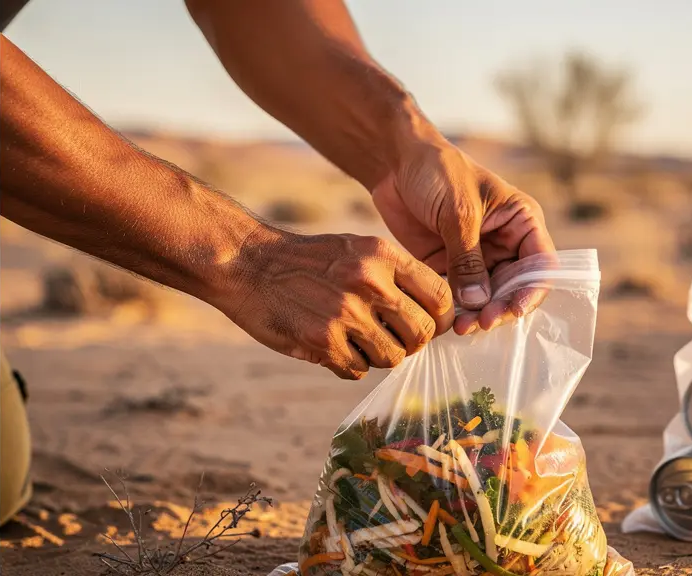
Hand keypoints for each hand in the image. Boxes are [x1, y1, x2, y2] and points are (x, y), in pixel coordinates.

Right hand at [215, 227, 454, 379]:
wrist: (249, 263)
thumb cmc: (309, 260)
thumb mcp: (357, 250)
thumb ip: (395, 277)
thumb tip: (436, 316)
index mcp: (383, 256)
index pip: (440, 296)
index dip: (442, 318)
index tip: (431, 325)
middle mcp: (370, 283)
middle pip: (422, 333)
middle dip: (412, 343)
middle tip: (393, 339)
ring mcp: (346, 313)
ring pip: (392, 357)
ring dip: (380, 357)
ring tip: (359, 343)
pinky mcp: (323, 340)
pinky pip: (358, 370)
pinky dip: (350, 365)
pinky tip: (334, 348)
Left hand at [372, 138, 555, 334]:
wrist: (396, 162)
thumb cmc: (437, 171)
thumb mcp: (458, 211)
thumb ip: (468, 257)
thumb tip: (478, 302)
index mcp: (522, 221)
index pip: (540, 264)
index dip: (531, 291)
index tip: (512, 310)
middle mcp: (506, 243)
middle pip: (515, 288)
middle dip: (501, 309)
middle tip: (479, 323)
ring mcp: (478, 258)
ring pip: (488, 298)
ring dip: (477, 315)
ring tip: (459, 327)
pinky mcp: (450, 267)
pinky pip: (459, 297)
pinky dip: (455, 312)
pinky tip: (445, 322)